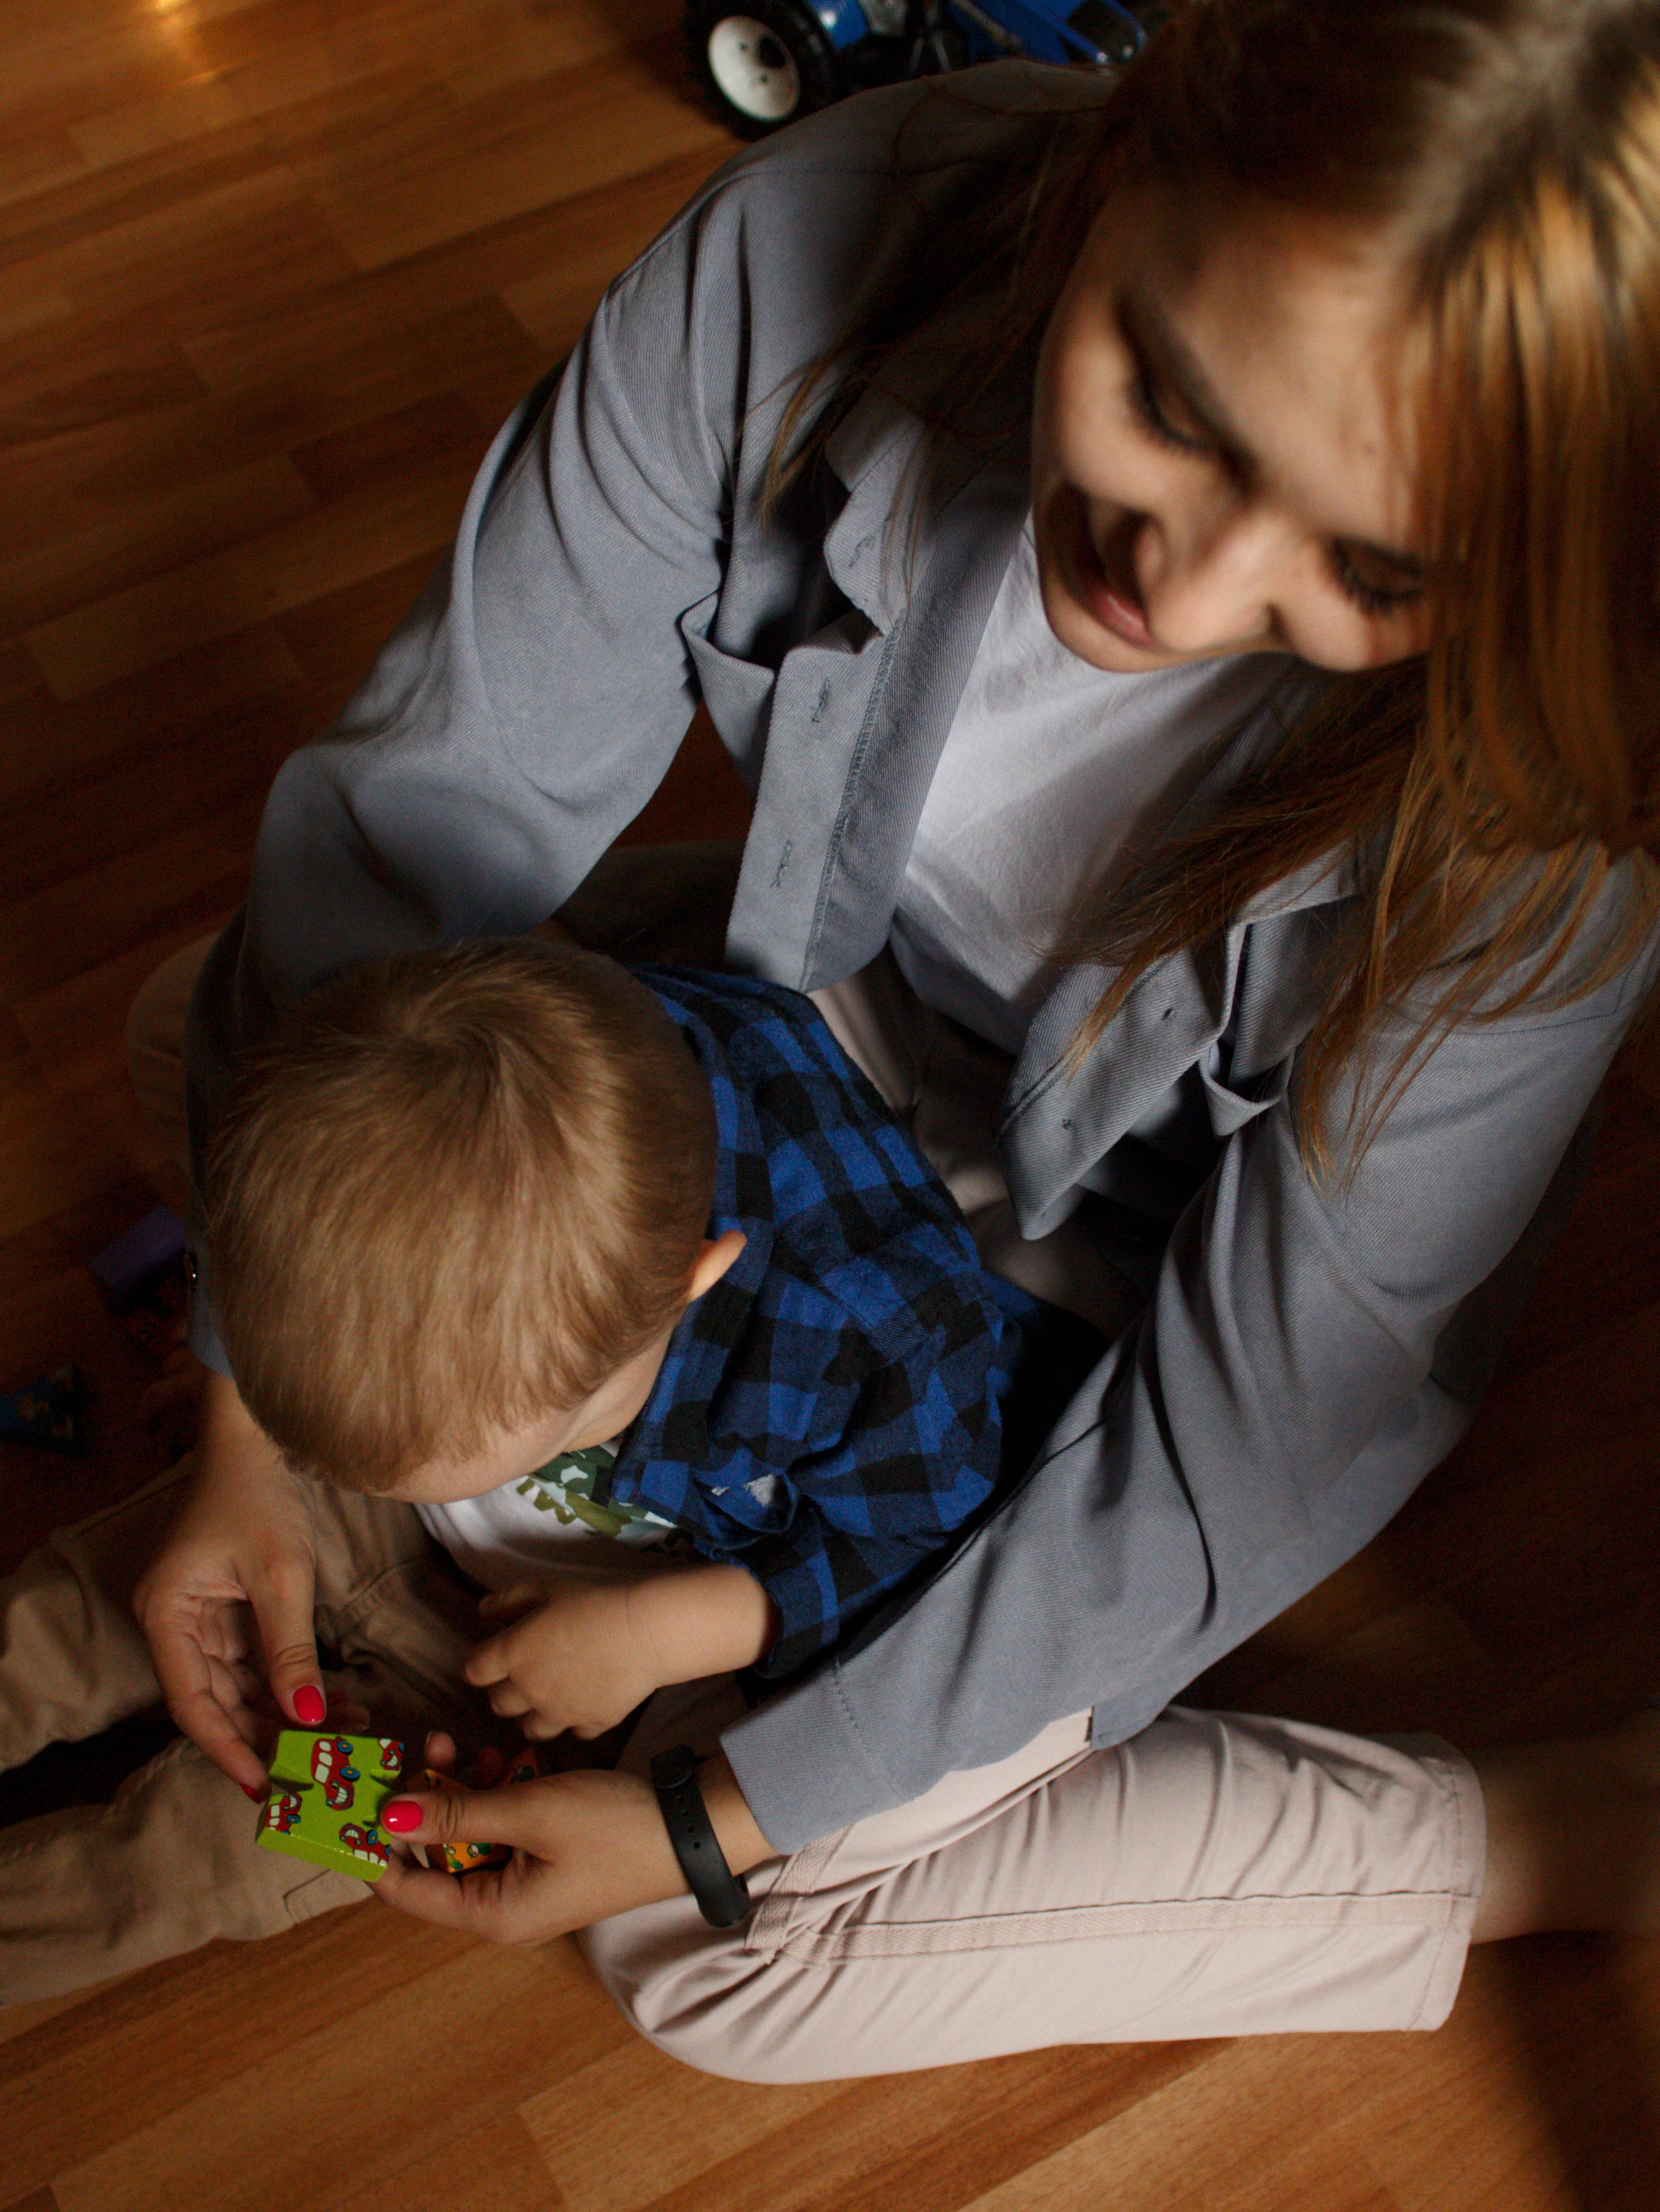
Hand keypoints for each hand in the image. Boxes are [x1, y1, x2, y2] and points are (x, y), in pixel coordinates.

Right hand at [132, 1370, 327, 1794]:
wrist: (257, 1437)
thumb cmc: (257, 1495)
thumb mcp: (280, 1575)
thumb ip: (288, 1650)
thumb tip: (305, 1716)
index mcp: (166, 1616)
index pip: (192, 1704)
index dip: (228, 1749)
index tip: (266, 1786)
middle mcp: (175, 1624)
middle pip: (218, 1701)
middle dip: (270, 1735)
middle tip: (321, 1767)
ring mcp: (202, 1618)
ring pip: (242, 1687)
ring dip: (288, 1711)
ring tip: (345, 1733)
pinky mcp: (230, 1610)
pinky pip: (257, 1662)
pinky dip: (292, 1682)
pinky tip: (334, 1702)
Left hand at [375, 1744, 773, 1941]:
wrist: (689, 1827)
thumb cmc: (609, 1828)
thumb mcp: (528, 1811)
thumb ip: (457, 1812)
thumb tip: (388, 1816)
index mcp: (490, 1914)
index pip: (406, 1889)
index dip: (375, 1847)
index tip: (351, 1802)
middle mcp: (501, 1905)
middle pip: (436, 1854)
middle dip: (427, 1798)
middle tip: (426, 1745)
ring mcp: (525, 1879)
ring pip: (469, 1831)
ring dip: (463, 1786)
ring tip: (464, 1740)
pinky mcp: (546, 1854)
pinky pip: (502, 1824)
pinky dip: (497, 1790)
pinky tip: (505, 1755)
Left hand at [465, 1566, 779, 1740]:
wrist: (642, 1631)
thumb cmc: (592, 1602)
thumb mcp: (546, 1587)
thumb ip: (509, 1599)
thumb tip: (483, 1611)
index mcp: (512, 1654)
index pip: (473, 1672)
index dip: (480, 1665)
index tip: (492, 1659)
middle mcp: (528, 1691)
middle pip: (498, 1704)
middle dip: (505, 1691)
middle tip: (524, 1675)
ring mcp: (559, 1713)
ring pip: (530, 1729)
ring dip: (534, 1715)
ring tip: (550, 1697)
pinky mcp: (590, 1724)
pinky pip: (574, 1733)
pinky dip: (576, 1721)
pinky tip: (586, 1701)